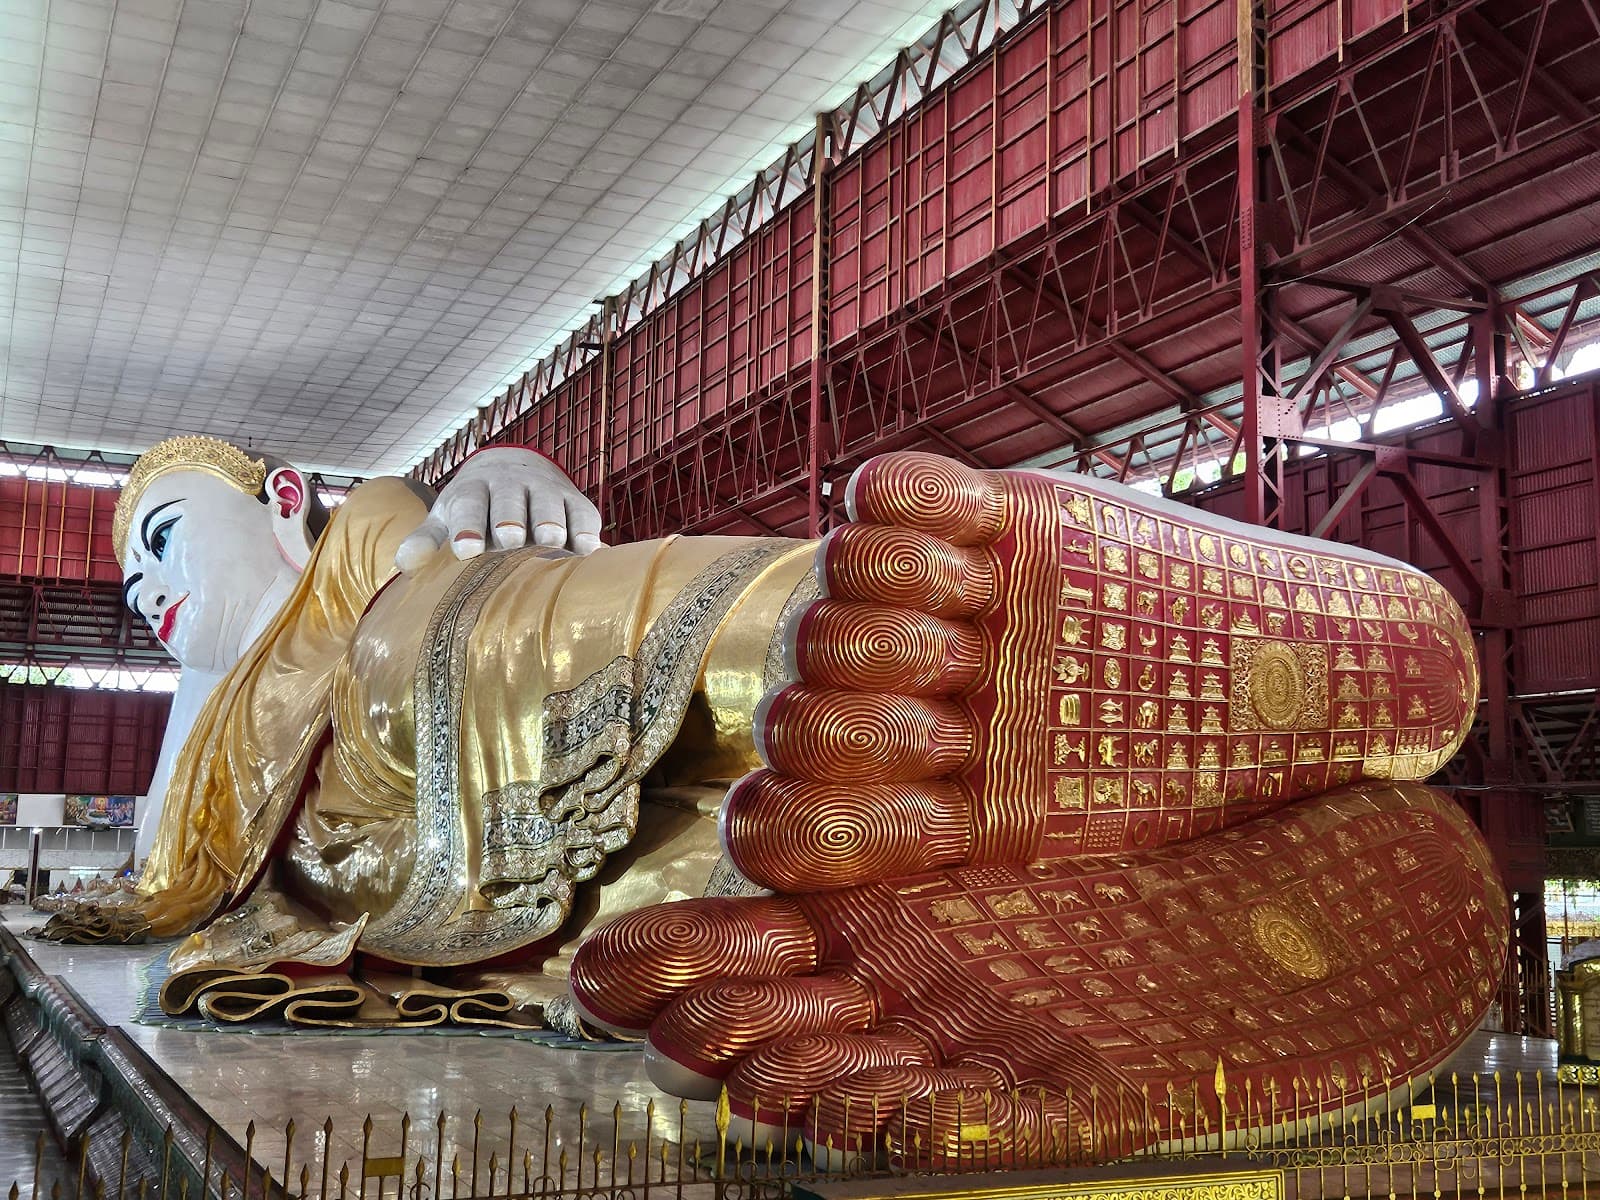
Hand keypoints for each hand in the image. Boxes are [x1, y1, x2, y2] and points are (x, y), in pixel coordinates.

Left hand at [395, 448, 601, 571]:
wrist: (515, 470)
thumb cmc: (475, 508)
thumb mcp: (447, 519)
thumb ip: (427, 540)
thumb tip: (405, 564)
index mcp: (474, 489)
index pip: (468, 503)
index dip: (467, 524)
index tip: (465, 549)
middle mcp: (511, 483)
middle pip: (510, 499)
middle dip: (510, 517)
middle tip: (510, 540)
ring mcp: (546, 490)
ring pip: (549, 503)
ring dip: (551, 521)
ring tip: (552, 542)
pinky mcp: (577, 502)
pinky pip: (584, 515)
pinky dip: (588, 533)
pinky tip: (592, 552)